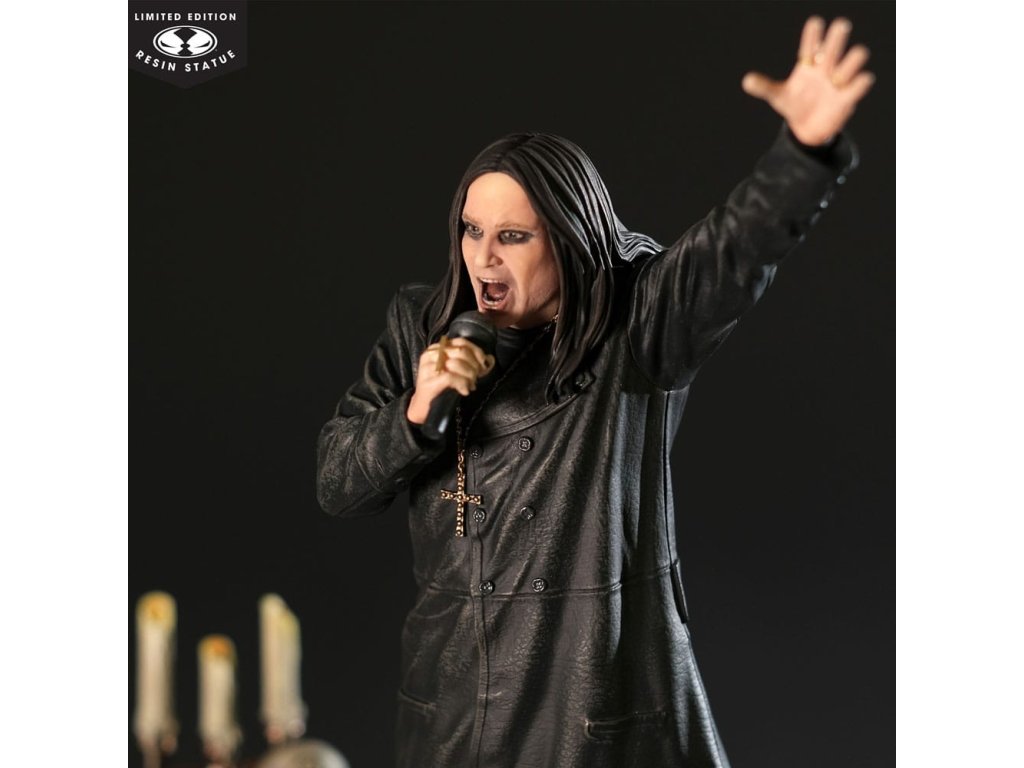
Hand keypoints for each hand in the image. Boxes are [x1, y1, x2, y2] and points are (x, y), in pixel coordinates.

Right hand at [407, 336, 494, 423]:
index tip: (483, 364)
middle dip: (473, 366)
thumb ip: (467, 362)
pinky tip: (464, 391)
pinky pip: (451, 377)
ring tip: (470, 385)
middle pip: (460, 352)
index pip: (461, 342)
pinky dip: (462, 384)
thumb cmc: (442, 388)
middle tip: (475, 379)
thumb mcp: (454, 370)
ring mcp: (428, 368)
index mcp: (437, 348)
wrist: (424, 408)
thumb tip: (488, 358)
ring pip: (457, 363)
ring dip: (469, 376)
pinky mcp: (429, 382)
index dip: (476, 352)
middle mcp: (431, 355)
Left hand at [741, 16, 874, 145]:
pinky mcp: (848, 96)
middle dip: (838, 35)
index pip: (811, 44)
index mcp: (808, 65)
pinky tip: (854, 84)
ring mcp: (839, 80)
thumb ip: (764, 87)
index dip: (813, 34)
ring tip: (835, 79)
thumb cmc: (794, 105)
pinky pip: (862, 82)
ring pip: (855, 58)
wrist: (807, 129)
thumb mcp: (777, 96)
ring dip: (849, 64)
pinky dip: (861, 81)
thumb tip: (746, 81)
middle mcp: (826, 68)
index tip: (815, 22)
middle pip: (835, 45)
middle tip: (841, 26)